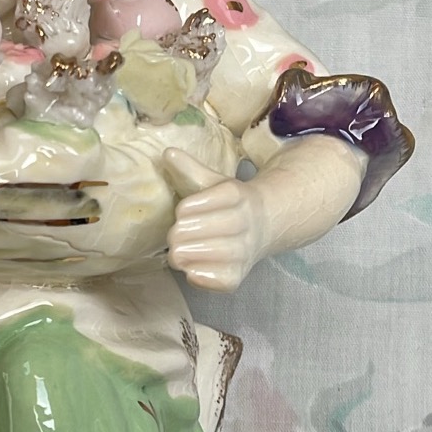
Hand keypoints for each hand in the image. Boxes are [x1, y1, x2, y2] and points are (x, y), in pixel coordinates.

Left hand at [162, 149, 271, 292]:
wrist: (264, 226)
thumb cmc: (228, 205)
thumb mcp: (212, 182)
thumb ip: (189, 169)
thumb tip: (167, 152)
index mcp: (235, 194)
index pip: (188, 207)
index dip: (182, 210)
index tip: (186, 211)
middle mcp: (242, 222)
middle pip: (185, 232)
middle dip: (177, 233)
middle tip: (180, 234)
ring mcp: (241, 252)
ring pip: (190, 255)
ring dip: (182, 253)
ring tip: (186, 249)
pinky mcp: (235, 278)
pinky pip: (203, 278)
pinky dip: (194, 273)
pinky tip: (196, 265)